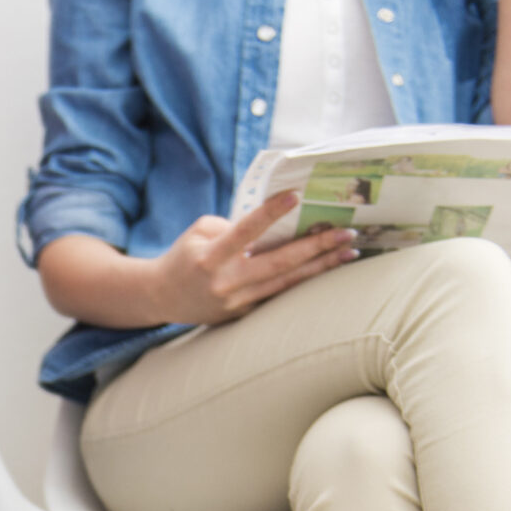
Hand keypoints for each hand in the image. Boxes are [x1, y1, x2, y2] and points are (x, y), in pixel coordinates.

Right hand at [152, 192, 356, 323]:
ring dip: (321, 267)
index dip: (270, 213)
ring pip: (286, 282)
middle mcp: (225, 282)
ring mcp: (237, 302)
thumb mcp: (199, 232)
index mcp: (210, 258)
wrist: (161, 297)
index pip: (245, 232)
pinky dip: (304, 281)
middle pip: (278, 263)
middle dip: (315, 246)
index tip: (296, 196)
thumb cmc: (185, 256)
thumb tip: (274, 226)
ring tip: (349, 252)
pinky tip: (327, 269)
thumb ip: (234, 227)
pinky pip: (279, 294)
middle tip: (346, 233)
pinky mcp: (244, 315)